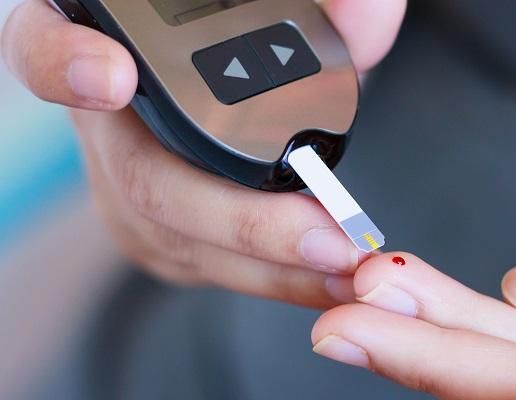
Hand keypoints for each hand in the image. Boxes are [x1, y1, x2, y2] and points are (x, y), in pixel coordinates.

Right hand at [0, 0, 405, 307]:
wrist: (247, 98)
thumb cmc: (256, 50)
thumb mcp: (289, 19)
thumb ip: (330, 7)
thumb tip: (370, 11)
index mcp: (111, 42)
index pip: (45, 43)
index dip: (67, 62)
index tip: (112, 76)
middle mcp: (104, 120)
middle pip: (143, 177)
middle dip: (244, 220)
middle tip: (324, 237)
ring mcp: (123, 184)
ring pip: (175, 237)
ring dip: (269, 264)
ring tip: (348, 267)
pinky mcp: (154, 231)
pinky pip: (201, 263)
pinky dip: (271, 276)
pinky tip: (326, 281)